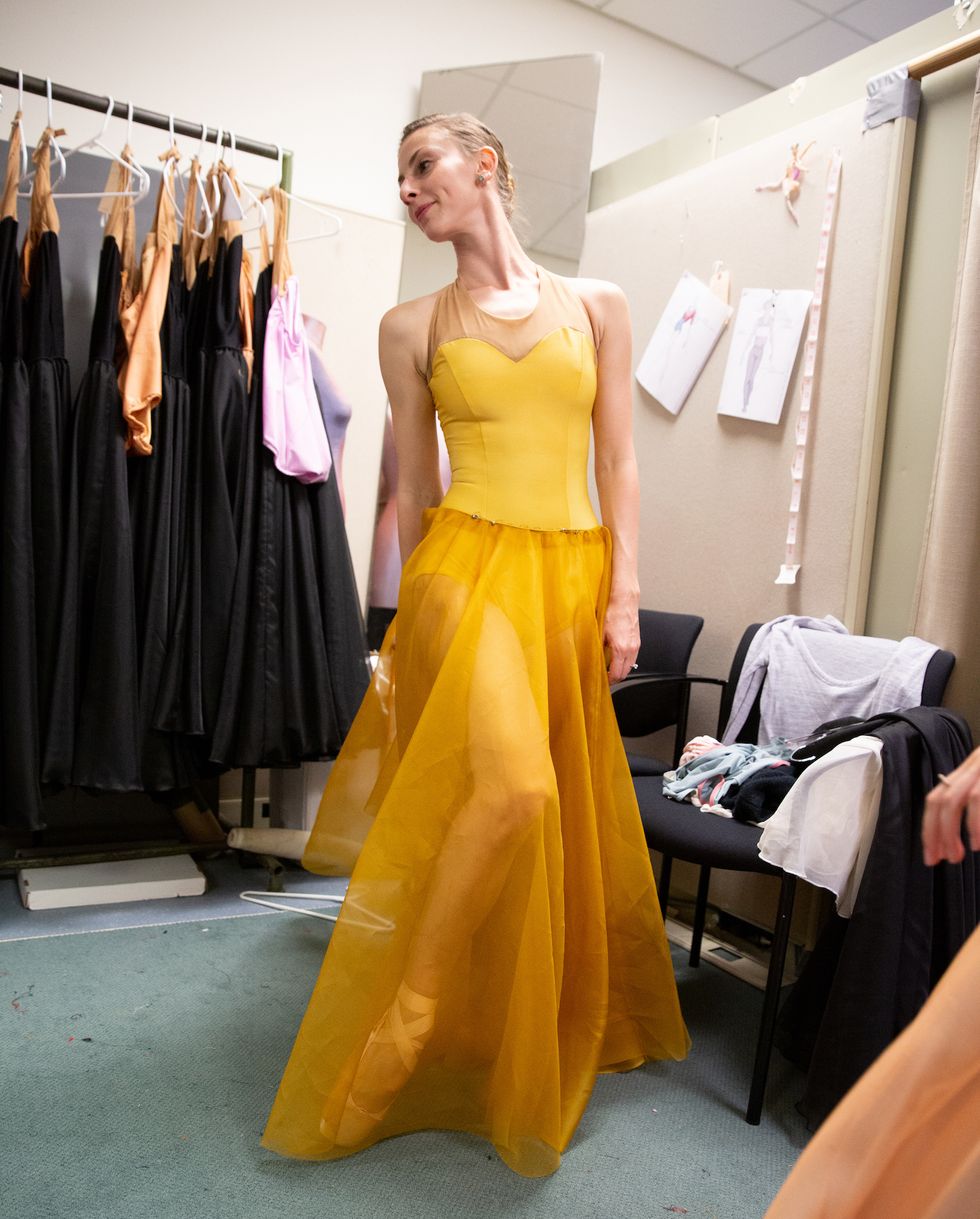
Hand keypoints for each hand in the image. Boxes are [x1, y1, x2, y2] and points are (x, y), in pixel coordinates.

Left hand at [603, 595, 638, 684]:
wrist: (624, 600)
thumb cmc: (612, 612)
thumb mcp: (600, 632)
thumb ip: (598, 648)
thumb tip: (593, 658)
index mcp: (621, 648)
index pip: (617, 674)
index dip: (610, 681)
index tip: (604, 682)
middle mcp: (631, 649)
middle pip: (625, 673)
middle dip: (616, 678)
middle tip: (606, 678)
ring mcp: (636, 645)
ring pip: (631, 666)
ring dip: (622, 670)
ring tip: (611, 669)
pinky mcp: (638, 641)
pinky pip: (633, 658)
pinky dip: (626, 662)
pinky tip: (618, 658)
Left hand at [922, 746, 979, 865]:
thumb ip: (977, 804)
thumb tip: (957, 837)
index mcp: (971, 770)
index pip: (937, 798)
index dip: (930, 827)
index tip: (932, 853)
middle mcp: (976, 765)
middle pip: (941, 800)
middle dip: (935, 833)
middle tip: (938, 859)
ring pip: (959, 799)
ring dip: (953, 832)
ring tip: (957, 855)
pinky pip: (979, 798)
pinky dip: (976, 824)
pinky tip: (978, 842)